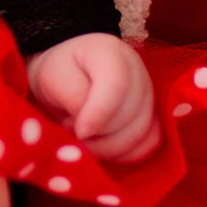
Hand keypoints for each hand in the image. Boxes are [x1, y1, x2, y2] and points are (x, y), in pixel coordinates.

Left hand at [25, 33, 160, 163]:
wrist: (69, 73)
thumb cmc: (60, 72)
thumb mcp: (54, 76)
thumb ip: (72, 96)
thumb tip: (88, 128)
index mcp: (111, 53)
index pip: (116, 84)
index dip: (98, 113)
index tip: (78, 130)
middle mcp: (137, 71)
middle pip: (128, 115)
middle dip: (97, 133)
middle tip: (71, 126)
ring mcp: (149, 94)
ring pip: (139, 133)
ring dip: (107, 146)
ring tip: (84, 135)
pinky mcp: (152, 115)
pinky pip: (148, 143)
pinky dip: (124, 153)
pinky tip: (102, 145)